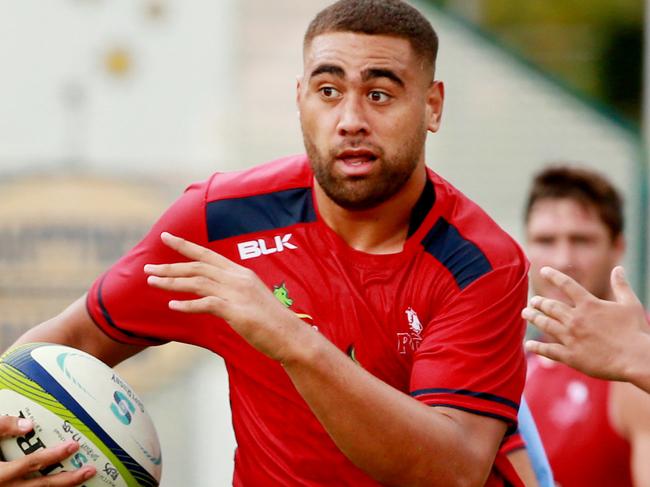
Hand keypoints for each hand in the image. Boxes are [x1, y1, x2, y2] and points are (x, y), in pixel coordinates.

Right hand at [0, 416, 95, 485]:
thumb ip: (3, 427)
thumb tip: (29, 425)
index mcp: (0, 473)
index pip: (32, 462)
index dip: (54, 454)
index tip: (73, 446)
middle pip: (42, 485)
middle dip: (68, 479)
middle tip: (89, 470)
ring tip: (81, 480)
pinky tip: (64, 484)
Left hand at [144, 232, 310, 362]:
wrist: (290, 336)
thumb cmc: (271, 321)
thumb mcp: (251, 299)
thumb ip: (233, 292)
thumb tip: (214, 295)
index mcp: (241, 273)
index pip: (208, 255)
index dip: (185, 246)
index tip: (166, 238)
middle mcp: (238, 278)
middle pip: (198, 266)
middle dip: (171, 265)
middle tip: (148, 268)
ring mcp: (237, 294)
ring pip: (198, 282)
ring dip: (172, 282)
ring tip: (152, 283)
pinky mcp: (236, 311)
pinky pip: (206, 304)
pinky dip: (187, 305)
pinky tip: (172, 306)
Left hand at [522, 266, 649, 382]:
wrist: (636, 359)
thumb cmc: (636, 332)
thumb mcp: (630, 304)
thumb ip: (621, 286)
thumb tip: (618, 268)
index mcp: (589, 304)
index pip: (566, 284)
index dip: (553, 275)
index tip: (542, 270)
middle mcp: (575, 319)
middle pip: (550, 306)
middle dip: (539, 302)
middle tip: (532, 301)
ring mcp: (571, 337)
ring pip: (545, 324)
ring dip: (533, 318)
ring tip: (525, 314)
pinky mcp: (570, 356)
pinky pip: (548, 350)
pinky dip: (536, 347)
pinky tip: (528, 345)